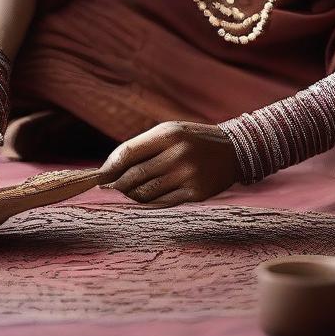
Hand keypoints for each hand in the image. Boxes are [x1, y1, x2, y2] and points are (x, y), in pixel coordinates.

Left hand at [97, 120, 238, 206]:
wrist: (234, 151)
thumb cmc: (192, 140)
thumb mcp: (170, 132)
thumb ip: (142, 147)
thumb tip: (110, 170)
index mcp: (168, 134)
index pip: (128, 152)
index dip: (110, 166)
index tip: (100, 176)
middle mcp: (178, 154)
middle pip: (134, 176)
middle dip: (118, 184)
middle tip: (110, 188)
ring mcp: (188, 175)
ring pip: (146, 193)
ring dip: (132, 195)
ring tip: (129, 192)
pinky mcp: (196, 193)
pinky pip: (162, 203)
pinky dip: (149, 203)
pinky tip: (146, 199)